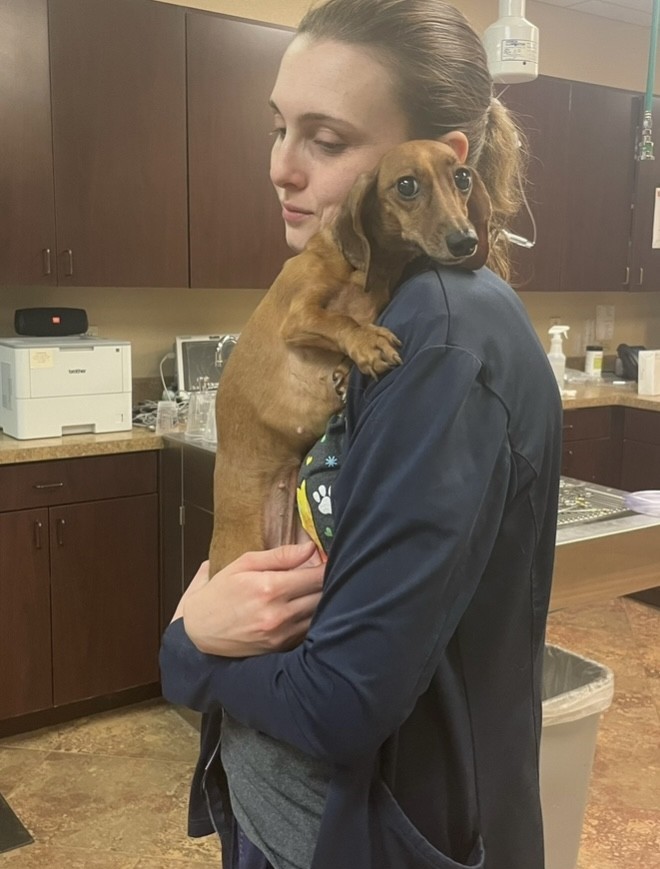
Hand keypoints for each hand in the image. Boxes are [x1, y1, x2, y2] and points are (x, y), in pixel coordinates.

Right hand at [175, 541, 324, 656]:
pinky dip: (311, 617)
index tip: (328, 559)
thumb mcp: (243, 565)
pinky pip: (308, 630)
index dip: (326, 566)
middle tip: (323, 572)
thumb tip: (310, 548)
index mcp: (269, 588)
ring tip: (313, 589)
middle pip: (322, 595)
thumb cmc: (220, 593)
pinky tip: (304, 607)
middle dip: (326, 582)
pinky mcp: (281, 647)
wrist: (199, 632)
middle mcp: (278, 613)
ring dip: (321, 600)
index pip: (316, 576)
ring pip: (318, 614)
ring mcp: (281, 634)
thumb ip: (279, 555)